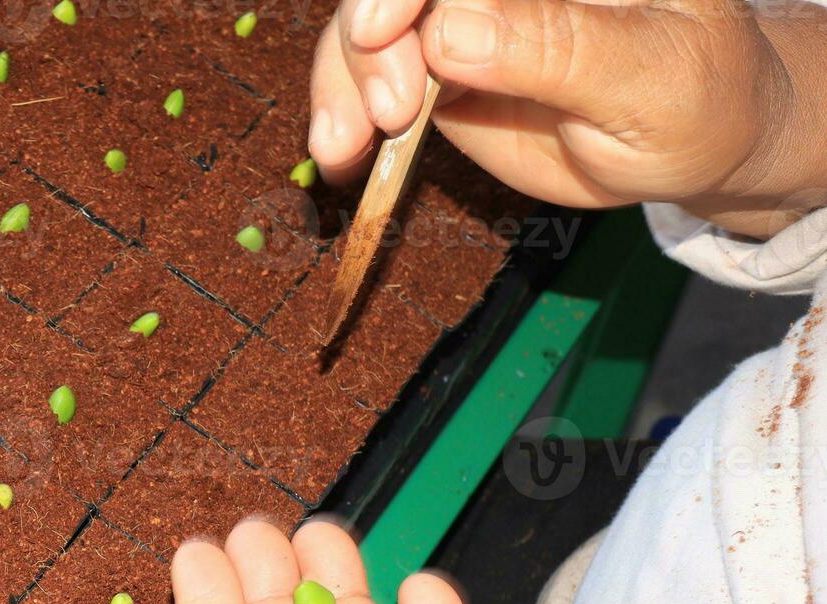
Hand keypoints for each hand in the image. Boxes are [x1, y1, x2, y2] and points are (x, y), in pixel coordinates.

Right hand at [307, 0, 826, 236]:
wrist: (690, 144)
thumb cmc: (695, 100)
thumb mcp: (646, 79)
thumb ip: (555, 50)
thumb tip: (447, 33)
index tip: (381, 31)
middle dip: (368, 42)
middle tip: (389, 113)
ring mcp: (460, 15)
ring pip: (364, 25)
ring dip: (341, 82)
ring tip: (346, 147)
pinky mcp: (435, 64)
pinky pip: (365, 74)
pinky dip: (341, 112)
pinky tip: (341, 154)